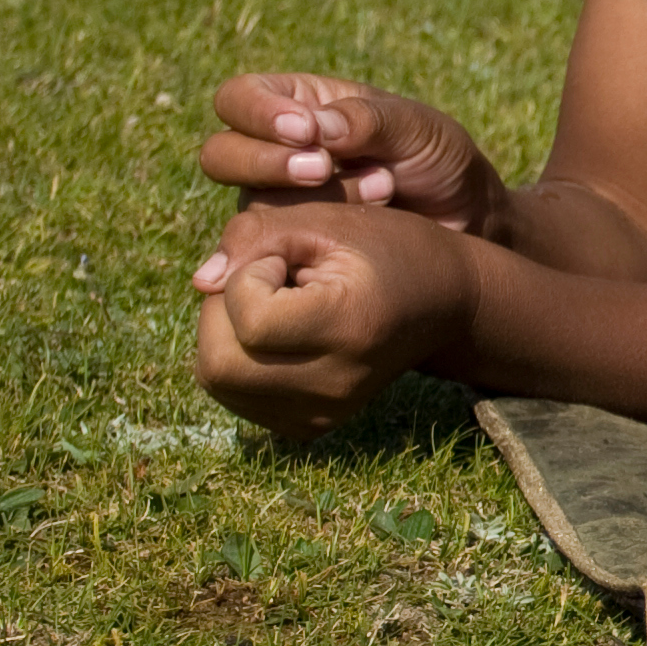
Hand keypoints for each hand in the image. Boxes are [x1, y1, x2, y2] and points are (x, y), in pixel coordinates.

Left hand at [191, 203, 478, 439]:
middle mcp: (336, 383)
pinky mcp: (311, 424)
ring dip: (223, 334)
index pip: (250, 320)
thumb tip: (199, 281)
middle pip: (219, 363)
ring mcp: (324, 412)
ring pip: (218, 381)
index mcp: (350, 327)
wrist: (447, 302)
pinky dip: (237, 359)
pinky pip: (235, 395)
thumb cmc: (388, 248)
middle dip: (219, 311)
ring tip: (270, 305)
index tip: (284, 260)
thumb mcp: (328, 220)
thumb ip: (255, 236)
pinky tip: (275, 334)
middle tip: (259, 280)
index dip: (247, 276)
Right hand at [195, 73, 504, 230]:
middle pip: (220, 154)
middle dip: (264, 162)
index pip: (239, 98)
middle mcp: (275, 154)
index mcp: (300, 105)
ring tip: (381, 191)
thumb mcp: (419, 130)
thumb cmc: (441, 164)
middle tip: (321, 169)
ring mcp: (278, 205)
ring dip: (308, 202)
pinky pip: (268, 251)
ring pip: (247, 206)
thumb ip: (370, 121)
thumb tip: (314, 129)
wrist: (467, 225)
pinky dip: (308, 242)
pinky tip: (352, 238)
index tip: (307, 132)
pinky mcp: (289, 251)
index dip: (259, 113)